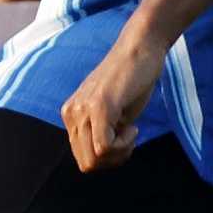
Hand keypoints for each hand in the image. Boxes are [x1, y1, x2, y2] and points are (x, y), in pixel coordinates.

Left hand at [62, 25, 163, 171]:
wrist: (141, 48)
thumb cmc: (132, 80)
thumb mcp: (114, 112)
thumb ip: (102, 132)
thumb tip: (101, 160)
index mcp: (71, 114)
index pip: (82, 158)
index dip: (107, 159)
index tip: (123, 141)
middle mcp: (72, 113)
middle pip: (86, 163)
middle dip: (112, 160)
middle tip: (129, 141)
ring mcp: (84, 109)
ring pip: (94, 159)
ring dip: (119, 154)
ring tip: (131, 133)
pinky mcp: (100, 106)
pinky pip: (104, 147)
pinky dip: (123, 146)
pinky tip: (133, 128)